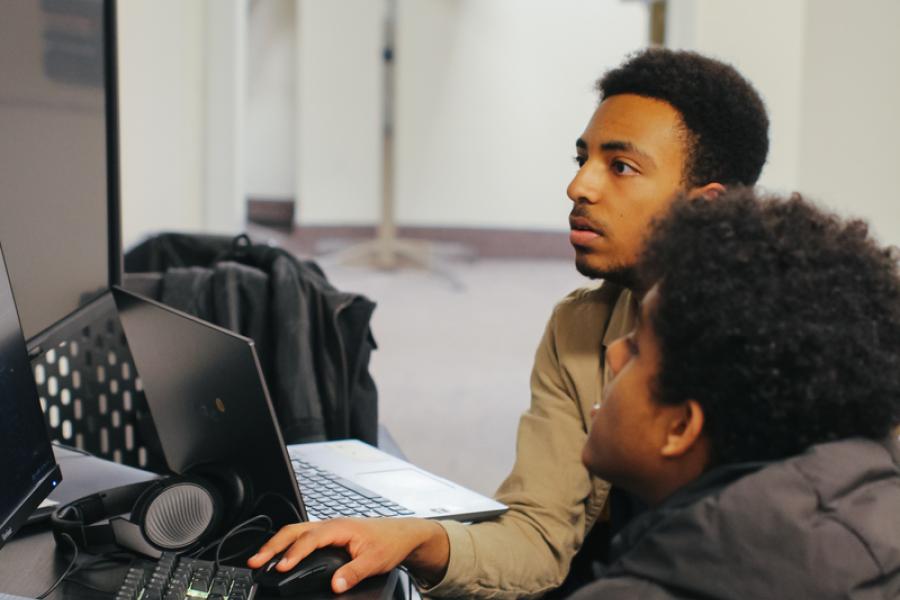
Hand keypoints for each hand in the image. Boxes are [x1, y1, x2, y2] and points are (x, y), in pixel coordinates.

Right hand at [246, 517, 449, 593]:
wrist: (402, 534)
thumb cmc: (389, 542)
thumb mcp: (375, 561)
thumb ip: (354, 573)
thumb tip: (336, 584)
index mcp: (340, 528)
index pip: (311, 538)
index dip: (294, 553)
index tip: (281, 566)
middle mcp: (331, 524)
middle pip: (295, 530)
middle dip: (273, 545)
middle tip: (255, 560)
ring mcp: (329, 528)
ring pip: (296, 531)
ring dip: (277, 544)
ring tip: (259, 559)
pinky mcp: (330, 534)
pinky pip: (303, 536)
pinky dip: (287, 544)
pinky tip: (279, 555)